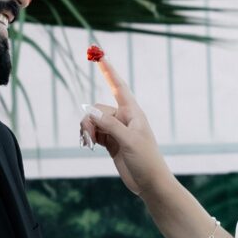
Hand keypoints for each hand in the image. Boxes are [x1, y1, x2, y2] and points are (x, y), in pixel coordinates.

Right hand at [79, 55, 170, 197]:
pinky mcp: (111, 142)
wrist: (150, 183)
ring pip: (94, 121)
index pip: (118, 86)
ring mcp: (117, 130)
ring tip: (88, 143)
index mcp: (133, 113)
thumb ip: (109, 125)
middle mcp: (124, 118)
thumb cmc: (146, 160)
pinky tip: (87, 144)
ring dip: (88, 130)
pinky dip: (88, 136)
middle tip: (89, 137)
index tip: (98, 54)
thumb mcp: (128, 141)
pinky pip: (94, 132)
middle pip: (98, 109)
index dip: (108, 70)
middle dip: (90, 120)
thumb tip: (89, 111)